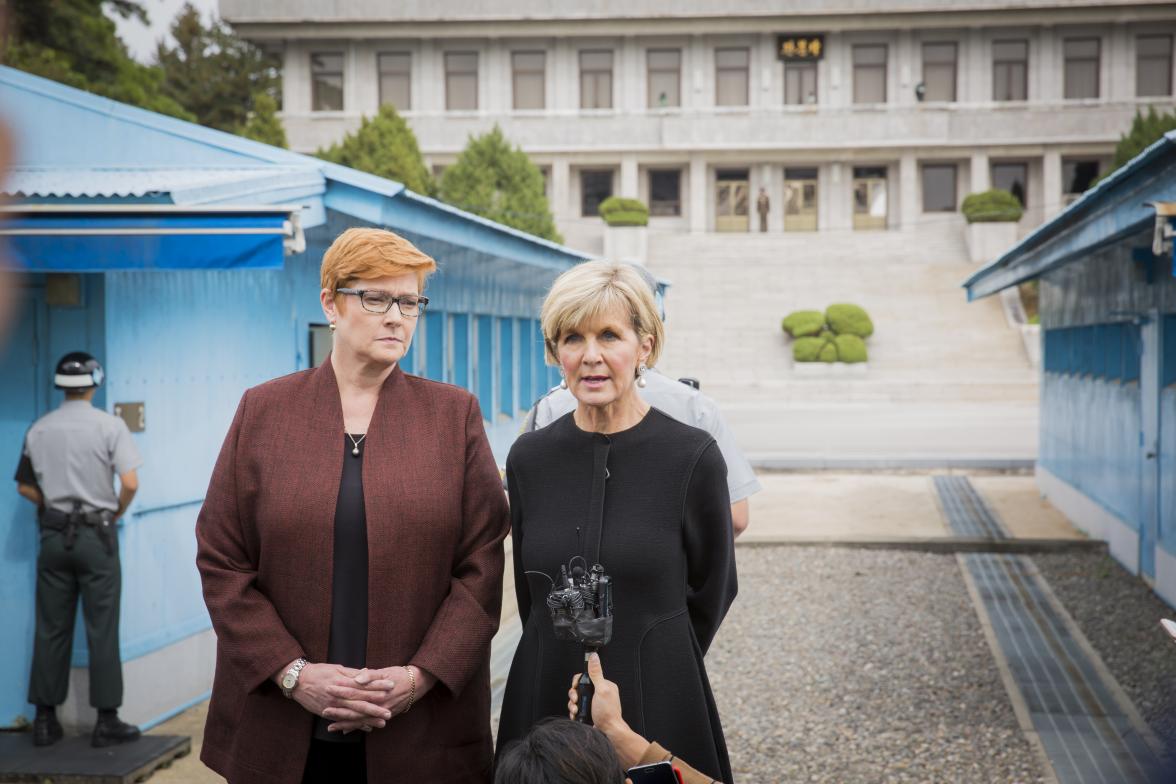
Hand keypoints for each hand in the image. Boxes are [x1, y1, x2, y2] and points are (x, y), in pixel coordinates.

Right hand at [288, 663, 391, 731]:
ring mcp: (332, 706)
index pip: (363, 684)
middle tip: (389, 712)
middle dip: (375, 708)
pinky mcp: (327, 713)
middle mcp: (338, 695)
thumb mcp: (337, 668)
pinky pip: (343, 720)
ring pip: (353, 714)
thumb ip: (353, 673)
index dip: (377, 685)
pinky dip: (355, 725)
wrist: (298, 681)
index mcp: (342, 682)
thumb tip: (368, 673)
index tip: (390, 686)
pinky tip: (366, 728)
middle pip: (360, 702)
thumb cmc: (319, 672)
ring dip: (368, 719)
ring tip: (381, 723)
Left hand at [325, 665, 436, 733]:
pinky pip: (367, 724)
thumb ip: (370, 675)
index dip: (341, 690)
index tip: (328, 688)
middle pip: (355, 709)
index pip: (354, 691)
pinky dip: (356, 727)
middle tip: (324, 711)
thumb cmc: (399, 675)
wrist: (416, 683)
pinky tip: (345, 731)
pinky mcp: (383, 717)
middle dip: (338, 711)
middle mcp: (377, 705)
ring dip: (344, 723)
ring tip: (330, 726)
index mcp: (376, 692)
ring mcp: (380, 713)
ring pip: (360, 720)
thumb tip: (357, 678)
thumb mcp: (385, 672)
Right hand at [567, 653, 648, 769]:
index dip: (577, 682)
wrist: (608, 733)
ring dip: (573, 705)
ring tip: (576, 710)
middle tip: (576, 701)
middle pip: (578, 688)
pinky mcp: (588, 712)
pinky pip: (577, 708)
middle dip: (574, 695)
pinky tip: (576, 715)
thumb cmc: (608, 713)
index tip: (576, 688)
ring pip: (576, 699)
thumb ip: (596, 673)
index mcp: (604, 685)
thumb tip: (594, 657)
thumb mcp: (601, 690)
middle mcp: (598, 693)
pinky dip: (574, 712)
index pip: (586, 676)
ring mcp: (593, 703)